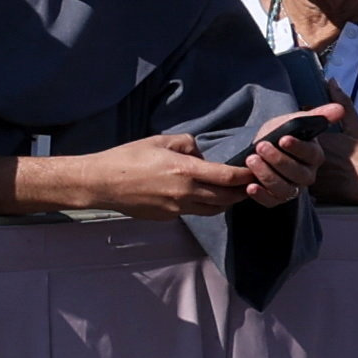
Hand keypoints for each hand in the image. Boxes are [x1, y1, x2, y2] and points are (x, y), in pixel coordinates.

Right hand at [71, 129, 260, 216]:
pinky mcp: (168, 217)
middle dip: (242, 191)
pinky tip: (201, 196)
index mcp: (186, 171)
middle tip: (251, 184)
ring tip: (230, 192)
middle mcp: (186, 193)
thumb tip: (200, 154)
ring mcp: (178, 208)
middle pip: (227, 197)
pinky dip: (204, 205)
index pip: (229, 177)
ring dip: (226, 201)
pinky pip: (194, 211)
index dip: (246, 175)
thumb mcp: (158, 141)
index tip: (255, 171)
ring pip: (214, 209)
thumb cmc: (127, 158)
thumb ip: (186, 144)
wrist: (101, 183)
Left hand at [235, 108, 336, 208]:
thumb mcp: (293, 121)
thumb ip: (316, 116)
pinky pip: (272, 201)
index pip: (311, 154)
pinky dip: (262, 196)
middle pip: (298, 174)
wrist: (259, 148)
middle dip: (279, 160)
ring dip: (267, 175)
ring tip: (251, 160)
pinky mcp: (277, 197)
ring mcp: (292, 188)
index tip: (283, 139)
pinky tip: (251, 186)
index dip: (298, 148)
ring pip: (285, 189)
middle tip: (261, 147)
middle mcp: (306, 174)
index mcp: (314, 155)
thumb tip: (339, 109)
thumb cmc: (279, 134)